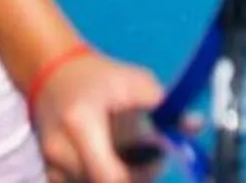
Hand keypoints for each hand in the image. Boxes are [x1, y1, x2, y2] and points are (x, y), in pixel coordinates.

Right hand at [35, 50, 168, 182]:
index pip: (111, 175)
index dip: (142, 174)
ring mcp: (51, 165)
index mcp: (80, 122)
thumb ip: (163, 106)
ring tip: (131, 159)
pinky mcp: (50, 174)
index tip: (158, 157)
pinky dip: (100, 181)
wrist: (53, 74)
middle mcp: (59, 149)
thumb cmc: (99, 76)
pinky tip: (110, 164)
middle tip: (150, 160)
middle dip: (135, 179)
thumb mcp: (134, 81)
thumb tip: (195, 125)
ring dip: (118, 180)